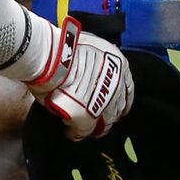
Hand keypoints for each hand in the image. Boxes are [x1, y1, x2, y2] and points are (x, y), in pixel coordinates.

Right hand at [26, 19, 133, 140]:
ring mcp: (103, 104)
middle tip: (97, 116)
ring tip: (82, 126)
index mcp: (119, 65)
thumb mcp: (91, 48)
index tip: (114, 103)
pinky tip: (70, 132)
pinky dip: (76, 133)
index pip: (127, 88)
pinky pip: (82, 131)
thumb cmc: (65, 47)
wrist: (51, 58)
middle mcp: (116, 86)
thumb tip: (89, 74)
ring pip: (103, 121)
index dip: (120, 97)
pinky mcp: (87, 119)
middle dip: (108, 112)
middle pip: (117, 107)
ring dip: (94, 124)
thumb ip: (97, 64)